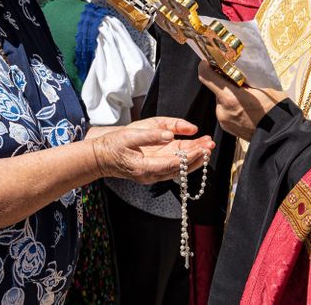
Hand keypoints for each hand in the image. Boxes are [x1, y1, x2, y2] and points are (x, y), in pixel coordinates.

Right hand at [91, 117, 213, 184]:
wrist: (101, 157)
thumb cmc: (112, 145)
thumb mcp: (128, 135)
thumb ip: (150, 136)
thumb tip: (169, 135)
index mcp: (144, 168)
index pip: (172, 164)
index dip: (188, 157)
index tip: (201, 148)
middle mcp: (151, 174)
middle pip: (179, 169)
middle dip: (196, 157)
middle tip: (210, 145)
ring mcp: (153, 173)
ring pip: (178, 168)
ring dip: (194, 158)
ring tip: (207, 146)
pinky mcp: (154, 169)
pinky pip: (173, 166)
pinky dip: (185, 159)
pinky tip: (195, 150)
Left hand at [197, 63, 287, 140]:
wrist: (280, 134)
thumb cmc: (275, 108)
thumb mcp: (261, 87)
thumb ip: (243, 81)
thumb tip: (235, 73)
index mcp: (230, 97)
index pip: (207, 77)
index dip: (205, 66)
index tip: (207, 61)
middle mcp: (222, 110)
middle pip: (216, 89)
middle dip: (225, 84)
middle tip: (239, 82)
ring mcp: (223, 120)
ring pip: (221, 101)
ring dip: (229, 97)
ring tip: (246, 99)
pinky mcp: (226, 127)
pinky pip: (224, 111)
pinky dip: (231, 108)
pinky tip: (245, 110)